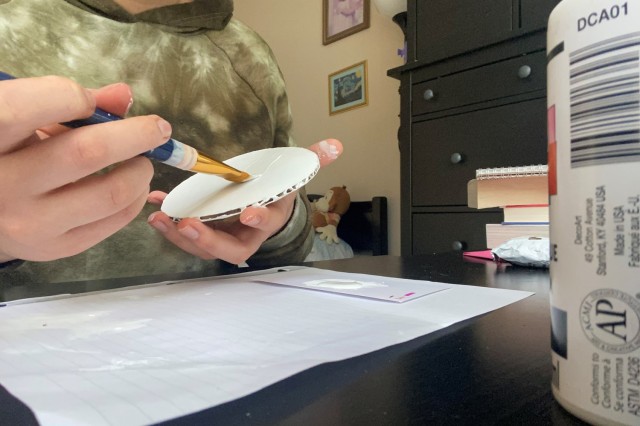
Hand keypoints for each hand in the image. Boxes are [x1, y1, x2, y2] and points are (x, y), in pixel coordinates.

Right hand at [0, 76, 172, 262]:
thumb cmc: (9, 154)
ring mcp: (30, 222)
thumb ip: (67, 102)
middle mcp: (4, 184)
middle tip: (158, 128)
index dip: (69, 98)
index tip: (90, 101)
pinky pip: (115, 220)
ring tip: (142, 160)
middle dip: (135, 135)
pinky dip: (136, 196)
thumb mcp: (24, 120)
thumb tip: (124, 95)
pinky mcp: (56, 247)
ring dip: (140, 171)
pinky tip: (133, 184)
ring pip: (111, 193)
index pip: (24, 110)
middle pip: (87, 153)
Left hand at [147, 139, 343, 263]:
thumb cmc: (275, 192)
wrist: (262, 203)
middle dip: (207, 240)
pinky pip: (185, 233)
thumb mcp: (294, 175)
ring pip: (201, 246)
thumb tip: (336, 145)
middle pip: (227, 248)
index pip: (266, 225)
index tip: (248, 212)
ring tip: (160, 218)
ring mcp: (222, 236)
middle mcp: (244, 234)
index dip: (258, 221)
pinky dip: (168, 222)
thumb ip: (312, 160)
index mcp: (267, 220)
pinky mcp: (203, 231)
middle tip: (187, 226)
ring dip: (179, 235)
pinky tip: (153, 206)